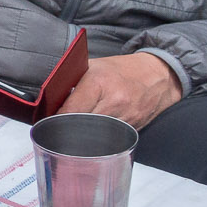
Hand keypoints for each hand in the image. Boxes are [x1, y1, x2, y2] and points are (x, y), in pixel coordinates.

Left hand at [58, 52, 182, 127]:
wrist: (159, 76)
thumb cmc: (122, 70)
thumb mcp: (93, 67)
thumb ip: (72, 81)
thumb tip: (49, 98)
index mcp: (99, 83)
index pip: (70, 111)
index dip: (55, 119)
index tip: (48, 122)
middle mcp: (113, 102)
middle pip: (80, 126)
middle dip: (66, 129)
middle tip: (57, 128)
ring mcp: (125, 118)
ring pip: (94, 136)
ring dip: (82, 135)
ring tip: (75, 130)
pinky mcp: (132, 130)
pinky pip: (108, 138)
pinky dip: (98, 137)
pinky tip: (93, 132)